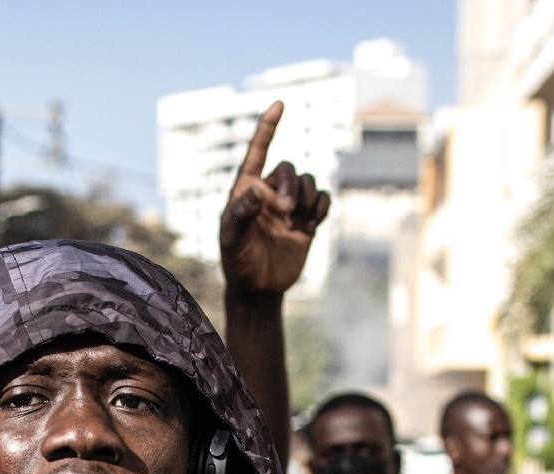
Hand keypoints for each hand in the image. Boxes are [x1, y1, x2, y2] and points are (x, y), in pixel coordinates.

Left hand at [219, 103, 329, 298]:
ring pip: (308, 182)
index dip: (267, 127)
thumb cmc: (238, 261)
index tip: (279, 105)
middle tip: (286, 212)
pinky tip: (310, 225)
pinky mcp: (306, 219)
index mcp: (246, 189)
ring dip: (306, 199)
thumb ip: (239, 214)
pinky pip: (322, 198)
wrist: (259, 288)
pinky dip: (321, 207)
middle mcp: (268, 192)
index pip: (257, 150)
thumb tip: (255, 192)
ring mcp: (289, 205)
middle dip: (290, 186)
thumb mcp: (231, 239)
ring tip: (296, 224)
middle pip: (288, 169)